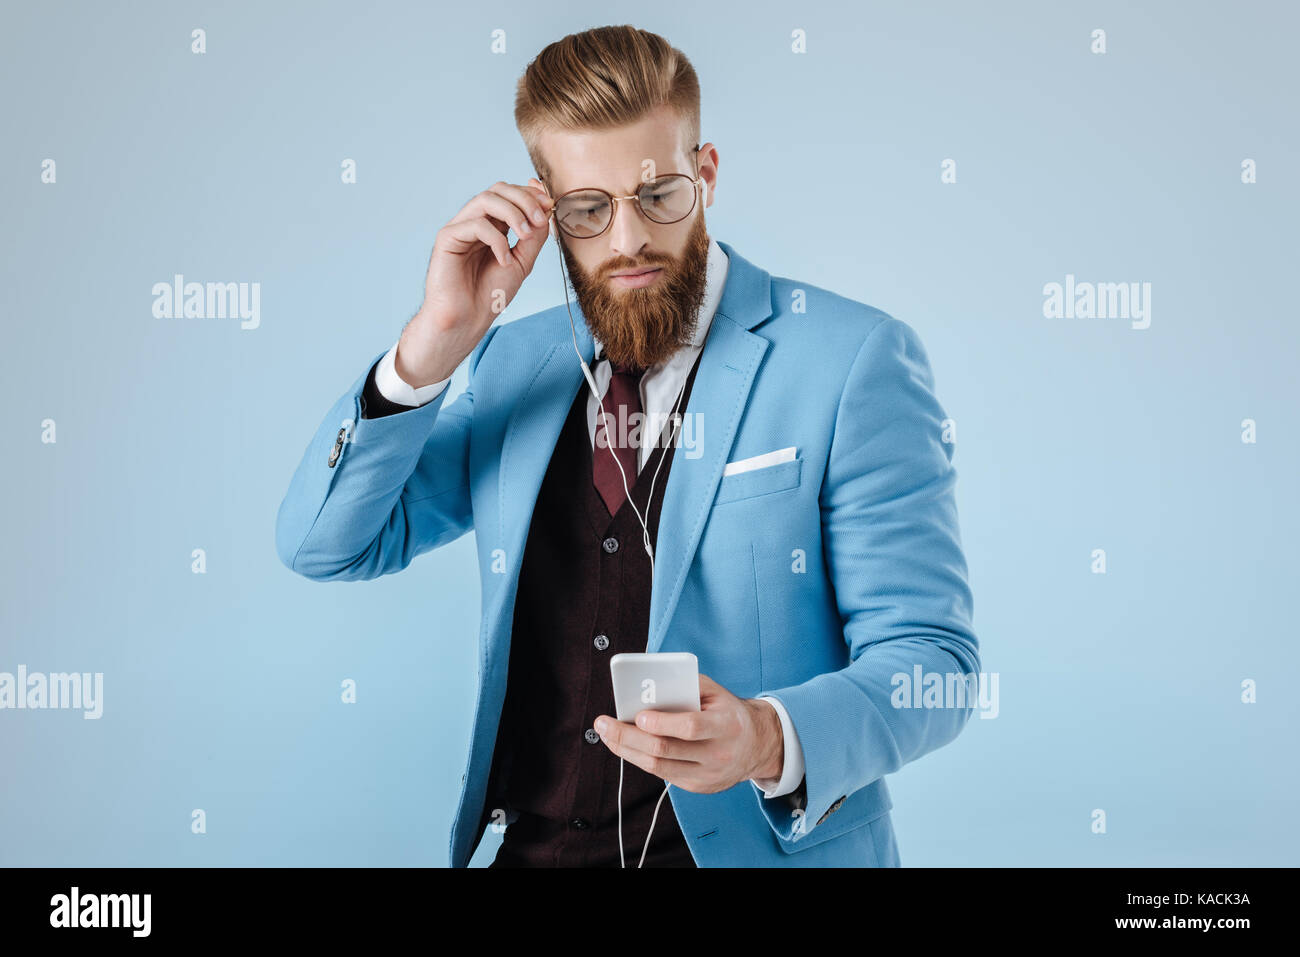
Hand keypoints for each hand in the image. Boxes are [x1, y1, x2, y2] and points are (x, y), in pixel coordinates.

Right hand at [395, 177, 554, 386]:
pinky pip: (476, 224)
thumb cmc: (491, 294)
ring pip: (486, 199)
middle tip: (541, 218)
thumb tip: (546, 209)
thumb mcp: (523, 262)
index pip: (510, 195)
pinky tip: (503, 260)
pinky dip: (497, 240)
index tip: (550, 204)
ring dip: (513, 212)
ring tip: (526, 235)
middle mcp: (475, 221)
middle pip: (498, 189)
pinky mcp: (447, 237)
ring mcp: (460, 227)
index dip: (531, 194)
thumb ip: (534, 237)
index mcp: (492, 225)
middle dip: (524, 199)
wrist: (468, 319)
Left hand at [593, 674, 783, 793]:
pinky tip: (625, 746)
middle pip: (665, 750)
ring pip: (658, 767)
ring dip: (626, 750)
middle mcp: (717, 754)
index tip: (638, 716)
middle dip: (628, 737)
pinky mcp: (698, 787)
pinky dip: (640, 759)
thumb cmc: (728, 712)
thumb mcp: (717, 692)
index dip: (662, 723)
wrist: (757, 745)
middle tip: (603, 724)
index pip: (691, 727)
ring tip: (606, 734)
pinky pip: (662, 774)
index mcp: (726, 726)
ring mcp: (707, 776)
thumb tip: (648, 686)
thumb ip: (687, 685)